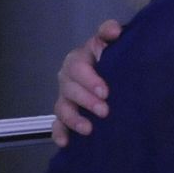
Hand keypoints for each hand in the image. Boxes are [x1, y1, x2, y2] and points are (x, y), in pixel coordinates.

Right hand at [51, 20, 121, 144]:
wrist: (116, 72)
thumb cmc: (113, 56)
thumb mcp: (111, 43)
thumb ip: (110, 34)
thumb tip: (115, 30)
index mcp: (79, 60)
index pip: (78, 67)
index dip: (89, 79)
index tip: (106, 92)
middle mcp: (68, 78)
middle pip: (70, 89)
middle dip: (86, 100)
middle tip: (104, 111)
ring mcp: (65, 97)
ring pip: (62, 107)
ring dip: (73, 119)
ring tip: (88, 129)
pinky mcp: (66, 114)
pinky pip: (57, 124)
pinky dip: (59, 133)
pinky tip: (64, 143)